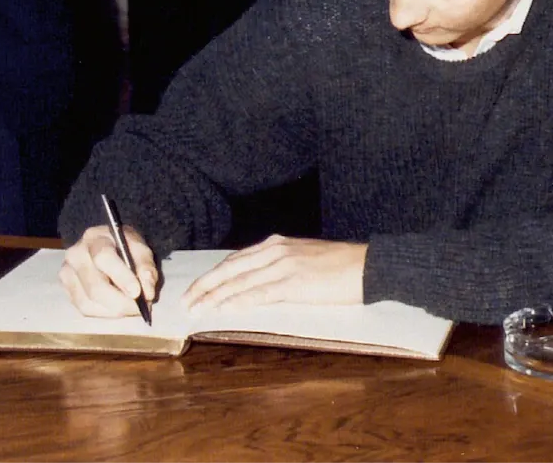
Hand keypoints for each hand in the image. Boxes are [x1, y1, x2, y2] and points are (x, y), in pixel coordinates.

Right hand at [59, 224, 159, 317]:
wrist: (106, 245)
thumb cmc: (124, 247)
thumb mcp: (140, 248)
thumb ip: (146, 267)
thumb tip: (147, 292)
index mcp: (95, 237)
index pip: (104, 257)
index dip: (121, 277)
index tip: (137, 293)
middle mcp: (75, 254)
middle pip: (94, 286)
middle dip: (120, 302)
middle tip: (139, 308)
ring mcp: (67, 273)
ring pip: (87, 302)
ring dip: (113, 311)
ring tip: (131, 308)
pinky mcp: (67, 289)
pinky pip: (84, 309)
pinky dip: (104, 313)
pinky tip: (117, 308)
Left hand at [183, 235, 366, 310]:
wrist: (365, 265)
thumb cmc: (338, 265)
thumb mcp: (302, 257)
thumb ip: (278, 265)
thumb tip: (257, 282)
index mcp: (275, 244)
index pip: (234, 260)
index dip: (212, 275)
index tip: (196, 289)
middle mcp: (275, 251)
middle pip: (230, 269)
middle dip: (205, 286)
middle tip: (186, 301)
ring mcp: (284, 266)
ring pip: (240, 282)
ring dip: (216, 297)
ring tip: (199, 309)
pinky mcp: (294, 283)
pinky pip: (261, 293)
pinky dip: (241, 301)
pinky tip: (226, 308)